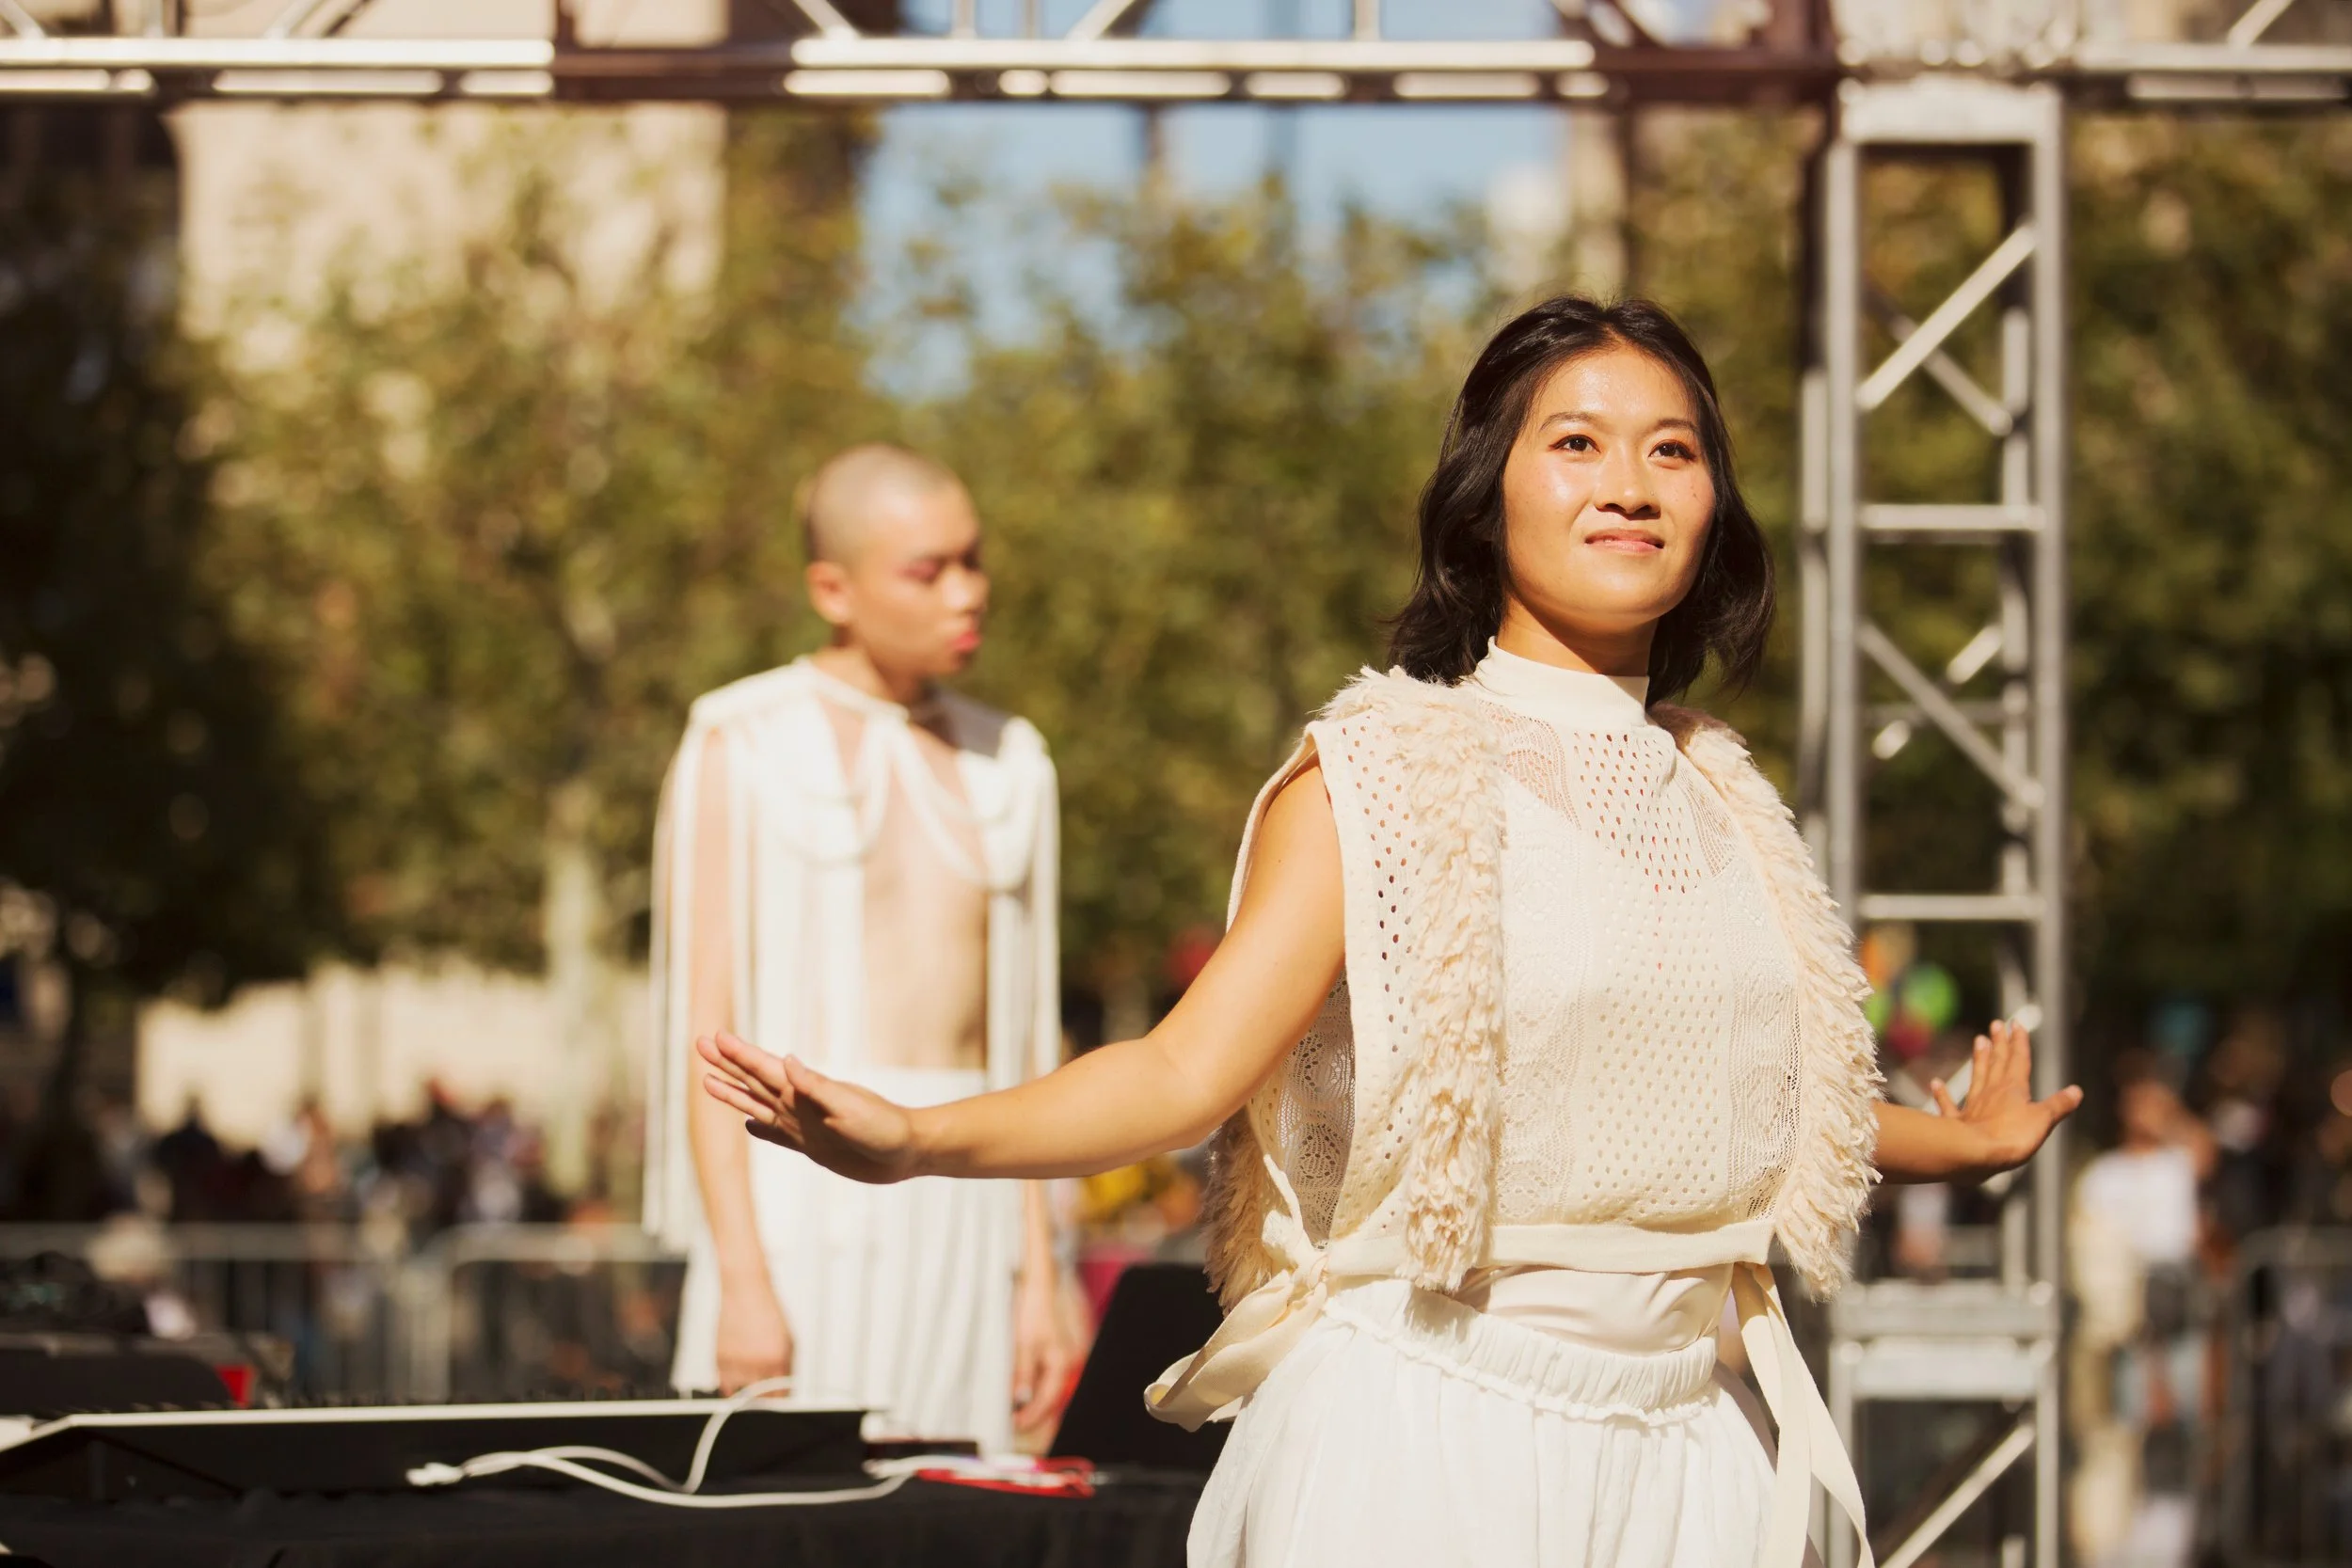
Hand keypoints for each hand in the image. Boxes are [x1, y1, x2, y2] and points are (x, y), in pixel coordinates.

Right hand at [699, 1032, 922, 1184]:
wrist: (907, 1152)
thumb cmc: (884, 1127)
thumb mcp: (849, 1106)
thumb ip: (817, 1087)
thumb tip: (787, 1059)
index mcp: (806, 1091)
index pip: (765, 1067)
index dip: (739, 1053)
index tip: (715, 1036)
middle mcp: (800, 1104)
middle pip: (754, 1080)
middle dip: (727, 1064)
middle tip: (700, 1045)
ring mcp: (804, 1124)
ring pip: (758, 1105)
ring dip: (734, 1093)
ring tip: (709, 1082)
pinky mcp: (812, 1146)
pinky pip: (777, 1135)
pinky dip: (761, 1128)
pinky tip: (749, 1123)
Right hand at [714, 1274, 793, 1395]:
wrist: (744, 1291)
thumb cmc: (768, 1312)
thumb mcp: (788, 1339)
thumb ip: (787, 1367)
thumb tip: (784, 1390)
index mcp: (778, 1359)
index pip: (780, 1395)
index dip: (779, 1398)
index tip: (776, 1399)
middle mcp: (757, 1364)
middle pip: (760, 1397)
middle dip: (763, 1396)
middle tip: (762, 1390)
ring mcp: (737, 1363)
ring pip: (741, 1393)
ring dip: (745, 1388)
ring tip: (749, 1372)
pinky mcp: (719, 1359)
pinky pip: (724, 1385)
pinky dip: (730, 1385)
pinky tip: (737, 1375)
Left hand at [1010, 1266, 1078, 1437]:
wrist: (1037, 1285)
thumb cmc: (1033, 1310)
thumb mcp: (1024, 1345)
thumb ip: (1023, 1375)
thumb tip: (1021, 1402)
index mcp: (1062, 1364)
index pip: (1048, 1401)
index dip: (1031, 1417)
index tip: (1014, 1426)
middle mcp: (1064, 1363)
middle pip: (1049, 1398)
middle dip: (1032, 1413)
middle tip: (1011, 1423)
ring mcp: (1059, 1358)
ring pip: (1045, 1389)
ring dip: (1031, 1401)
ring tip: (1011, 1410)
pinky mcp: (1051, 1352)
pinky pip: (1043, 1377)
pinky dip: (1031, 1387)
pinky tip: (1018, 1390)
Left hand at [1929, 1019, 2083, 1178]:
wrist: (1976, 1155)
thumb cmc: (2012, 1137)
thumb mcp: (2042, 1120)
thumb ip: (2058, 1105)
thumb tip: (2077, 1091)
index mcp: (2014, 1089)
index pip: (2018, 1060)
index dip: (2018, 1042)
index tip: (2016, 1023)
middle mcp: (1992, 1092)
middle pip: (1997, 1063)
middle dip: (1999, 1043)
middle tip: (1996, 1023)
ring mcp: (1973, 1106)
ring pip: (1977, 1077)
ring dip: (1979, 1059)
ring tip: (1979, 1041)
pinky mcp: (1958, 1123)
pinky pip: (1948, 1106)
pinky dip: (1942, 1094)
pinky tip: (1935, 1083)